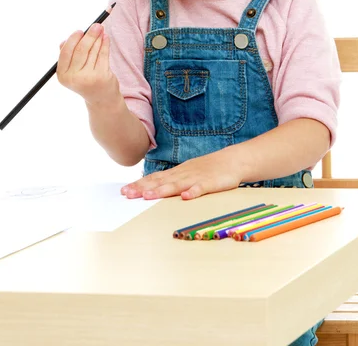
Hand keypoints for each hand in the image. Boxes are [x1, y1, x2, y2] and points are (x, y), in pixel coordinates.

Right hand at [57, 23, 117, 104]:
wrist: (100, 98)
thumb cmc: (85, 80)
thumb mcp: (72, 70)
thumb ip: (67, 56)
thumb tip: (64, 41)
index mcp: (63, 75)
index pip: (65, 52)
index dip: (73, 39)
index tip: (80, 30)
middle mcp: (74, 77)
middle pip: (81, 50)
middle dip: (89, 35)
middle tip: (96, 25)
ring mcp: (88, 78)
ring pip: (93, 51)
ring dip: (98, 38)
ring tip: (101, 29)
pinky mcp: (102, 76)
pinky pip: (103, 55)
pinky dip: (105, 44)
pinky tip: (106, 38)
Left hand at [121, 148, 242, 199]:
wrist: (233, 160)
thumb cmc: (208, 169)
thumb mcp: (187, 173)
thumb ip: (171, 180)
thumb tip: (152, 188)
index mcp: (177, 173)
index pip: (154, 179)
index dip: (139, 185)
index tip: (124, 191)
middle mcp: (183, 174)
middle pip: (161, 182)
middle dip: (143, 188)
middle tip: (127, 195)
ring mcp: (197, 178)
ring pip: (177, 185)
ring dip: (162, 191)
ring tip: (148, 196)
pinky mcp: (211, 183)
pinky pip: (201, 188)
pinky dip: (193, 192)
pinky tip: (186, 197)